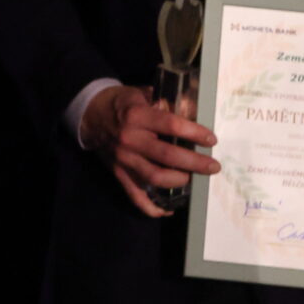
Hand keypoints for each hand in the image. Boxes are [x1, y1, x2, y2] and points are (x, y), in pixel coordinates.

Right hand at [85, 83, 219, 218]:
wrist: (91, 114)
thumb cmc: (123, 103)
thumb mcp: (142, 93)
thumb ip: (167, 102)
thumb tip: (195, 109)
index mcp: (137, 116)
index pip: (171, 125)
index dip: (195, 133)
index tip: (211, 140)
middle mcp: (129, 139)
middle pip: (167, 155)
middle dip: (195, 163)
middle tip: (213, 166)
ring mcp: (123, 158)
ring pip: (155, 177)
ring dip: (179, 181)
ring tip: (192, 178)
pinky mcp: (118, 172)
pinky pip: (134, 194)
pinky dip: (151, 207)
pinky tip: (168, 209)